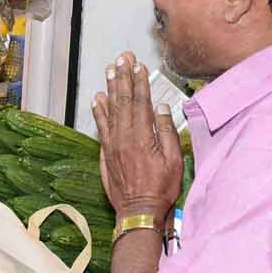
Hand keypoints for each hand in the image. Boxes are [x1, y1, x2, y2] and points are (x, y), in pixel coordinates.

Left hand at [91, 53, 182, 217]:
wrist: (138, 213)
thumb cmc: (161, 189)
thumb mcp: (174, 161)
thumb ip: (167, 132)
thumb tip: (162, 108)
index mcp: (142, 137)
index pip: (141, 102)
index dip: (140, 81)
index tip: (138, 65)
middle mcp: (124, 137)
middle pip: (123, 101)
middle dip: (123, 77)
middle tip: (121, 59)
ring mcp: (112, 145)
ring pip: (110, 111)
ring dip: (110, 89)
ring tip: (109, 71)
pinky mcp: (106, 154)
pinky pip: (101, 127)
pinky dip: (98, 111)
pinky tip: (97, 99)